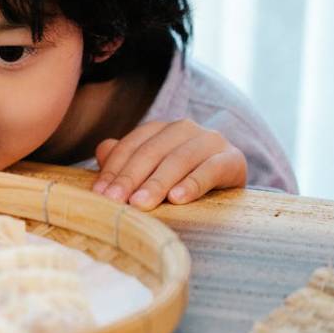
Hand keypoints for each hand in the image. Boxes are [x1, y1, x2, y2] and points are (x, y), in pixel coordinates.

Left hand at [92, 119, 246, 208]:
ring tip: (140, 204)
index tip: (100, 194)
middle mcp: (185, 129)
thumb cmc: (181, 178)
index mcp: (161, 129)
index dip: (113, 169)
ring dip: (157, 183)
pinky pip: (211, 170)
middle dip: (130, 178)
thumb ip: (126, 159)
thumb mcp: (152, 170)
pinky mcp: (233, 159)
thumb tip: (101, 151)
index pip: (131, 146)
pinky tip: (178, 199)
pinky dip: (193, 184)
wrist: (229, 185)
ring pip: (178, 160)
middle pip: (151, 152)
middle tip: (115, 201)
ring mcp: (211, 141)